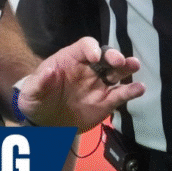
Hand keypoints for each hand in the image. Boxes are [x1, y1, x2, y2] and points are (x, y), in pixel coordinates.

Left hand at [14, 37, 143, 131]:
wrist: (45, 124)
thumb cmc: (37, 100)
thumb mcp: (31, 92)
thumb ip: (39, 82)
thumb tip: (48, 71)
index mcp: (71, 59)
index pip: (85, 46)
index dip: (91, 48)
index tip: (94, 56)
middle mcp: (89, 68)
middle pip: (105, 56)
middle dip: (113, 56)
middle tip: (119, 61)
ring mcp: (99, 84)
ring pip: (117, 72)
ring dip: (126, 67)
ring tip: (134, 65)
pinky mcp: (106, 102)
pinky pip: (121, 95)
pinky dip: (131, 91)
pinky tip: (139, 88)